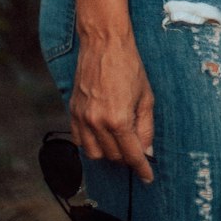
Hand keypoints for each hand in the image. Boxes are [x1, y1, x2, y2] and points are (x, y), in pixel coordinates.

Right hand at [69, 36, 154, 182]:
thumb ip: (146, 126)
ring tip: (120, 141)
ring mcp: (82, 118)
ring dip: (108, 153)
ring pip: (94, 154)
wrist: (104, 42)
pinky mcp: (72, 112)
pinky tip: (102, 135)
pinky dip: (91, 143)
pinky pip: (79, 141)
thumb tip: (146, 150)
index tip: (148, 178)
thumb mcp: (146, 96)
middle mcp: (97, 123)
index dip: (142, 169)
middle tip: (137, 147)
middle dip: (127, 157)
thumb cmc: (129, 65)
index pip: (131, 155)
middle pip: (113, 157)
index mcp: (118, 119)